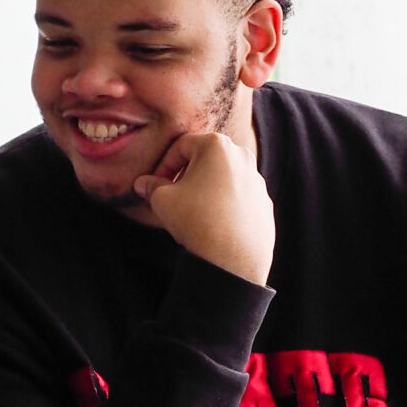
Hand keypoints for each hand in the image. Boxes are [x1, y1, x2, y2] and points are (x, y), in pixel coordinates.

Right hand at [132, 132, 274, 285]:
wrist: (232, 260)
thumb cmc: (197, 221)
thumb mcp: (162, 200)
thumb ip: (150, 186)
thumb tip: (142, 184)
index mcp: (217, 146)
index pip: (181, 146)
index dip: (163, 165)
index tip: (154, 183)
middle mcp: (242, 157)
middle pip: (205, 159)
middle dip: (185, 174)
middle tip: (171, 194)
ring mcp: (257, 181)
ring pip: (223, 178)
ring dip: (205, 189)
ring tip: (191, 211)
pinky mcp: (264, 203)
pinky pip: (238, 197)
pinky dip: (224, 204)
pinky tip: (212, 223)